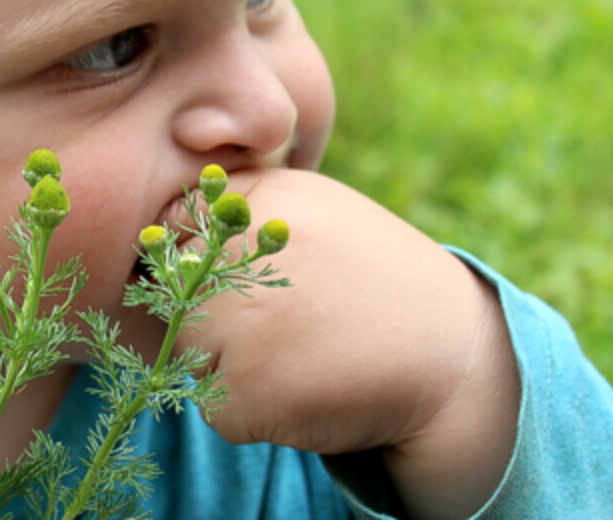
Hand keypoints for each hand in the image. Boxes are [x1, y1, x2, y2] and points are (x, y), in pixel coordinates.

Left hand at [182, 169, 518, 519]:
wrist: (452, 357)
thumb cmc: (370, 276)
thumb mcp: (311, 205)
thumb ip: (238, 201)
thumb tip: (159, 221)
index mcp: (254, 199)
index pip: (170, 229)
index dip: (191, 260)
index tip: (232, 276)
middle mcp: (237, 253)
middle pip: (171, 298)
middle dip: (211, 317)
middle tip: (284, 323)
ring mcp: (237, 324)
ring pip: (187, 355)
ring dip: (230, 366)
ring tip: (299, 351)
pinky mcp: (245, 391)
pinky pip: (215, 409)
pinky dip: (252, 412)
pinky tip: (306, 388)